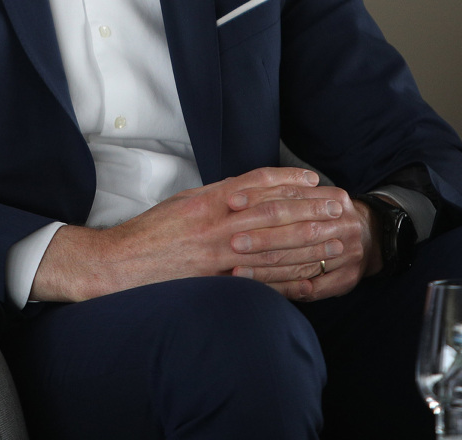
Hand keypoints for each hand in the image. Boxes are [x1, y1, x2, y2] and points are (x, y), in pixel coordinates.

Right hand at [31, 167, 327, 302]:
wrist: (120, 265)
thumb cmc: (150, 233)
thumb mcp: (183, 202)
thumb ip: (217, 196)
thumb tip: (248, 189)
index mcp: (209, 200)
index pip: (258, 184)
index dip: (290, 181)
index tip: (314, 179)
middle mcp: (218, 225)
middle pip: (275, 214)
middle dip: (312, 210)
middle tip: (341, 206)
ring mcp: (219, 256)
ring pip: (275, 248)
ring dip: (310, 244)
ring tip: (336, 240)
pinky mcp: (218, 282)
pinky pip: (260, 281)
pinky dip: (287, 280)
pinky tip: (310, 278)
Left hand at [227, 185, 381, 301]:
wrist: (372, 238)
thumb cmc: (327, 215)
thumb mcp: (314, 195)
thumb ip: (283, 191)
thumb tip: (233, 192)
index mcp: (334, 199)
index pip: (292, 197)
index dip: (260, 198)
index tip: (231, 202)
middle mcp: (344, 225)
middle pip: (298, 232)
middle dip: (263, 238)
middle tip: (233, 242)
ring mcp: (349, 254)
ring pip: (303, 263)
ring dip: (267, 269)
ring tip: (238, 271)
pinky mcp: (348, 279)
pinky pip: (313, 288)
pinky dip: (287, 289)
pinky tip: (265, 290)